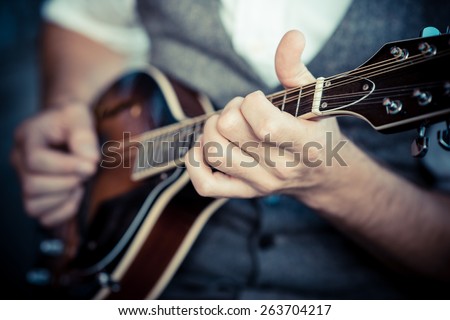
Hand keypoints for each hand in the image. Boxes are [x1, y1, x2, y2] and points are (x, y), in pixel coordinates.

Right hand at [11, 104, 98, 226]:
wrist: (65, 124)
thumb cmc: (70, 120)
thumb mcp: (78, 116)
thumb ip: (83, 135)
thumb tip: (89, 160)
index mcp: (27, 138)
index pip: (36, 160)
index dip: (65, 167)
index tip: (91, 166)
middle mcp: (18, 161)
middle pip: (32, 185)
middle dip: (66, 183)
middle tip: (86, 173)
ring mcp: (23, 180)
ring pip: (33, 205)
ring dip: (64, 199)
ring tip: (79, 183)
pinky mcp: (34, 196)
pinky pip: (42, 217)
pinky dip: (62, 212)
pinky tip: (75, 196)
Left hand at [185, 30, 347, 200]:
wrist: (321, 174)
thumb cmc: (316, 132)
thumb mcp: (314, 99)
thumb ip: (295, 68)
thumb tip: (291, 36)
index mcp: (305, 145)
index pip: (265, 124)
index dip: (252, 102)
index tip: (259, 99)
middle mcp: (280, 169)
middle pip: (229, 130)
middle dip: (231, 109)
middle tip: (243, 110)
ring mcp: (260, 184)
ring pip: (214, 151)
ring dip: (212, 128)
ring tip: (227, 125)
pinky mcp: (243, 193)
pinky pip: (205, 184)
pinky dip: (195, 161)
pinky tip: (207, 146)